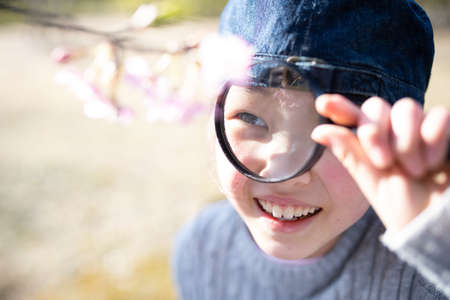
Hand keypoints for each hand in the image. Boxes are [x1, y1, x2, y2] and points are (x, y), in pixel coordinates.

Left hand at [311, 95, 449, 232]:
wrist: (440, 225)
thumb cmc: (407, 208)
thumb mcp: (374, 182)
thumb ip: (351, 154)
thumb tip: (317, 131)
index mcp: (374, 144)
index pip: (354, 117)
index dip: (339, 107)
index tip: (321, 104)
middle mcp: (395, 130)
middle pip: (376, 106)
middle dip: (374, 132)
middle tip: (383, 162)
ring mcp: (422, 127)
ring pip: (406, 108)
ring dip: (405, 142)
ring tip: (415, 170)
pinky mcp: (448, 130)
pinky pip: (438, 116)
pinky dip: (433, 140)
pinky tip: (434, 163)